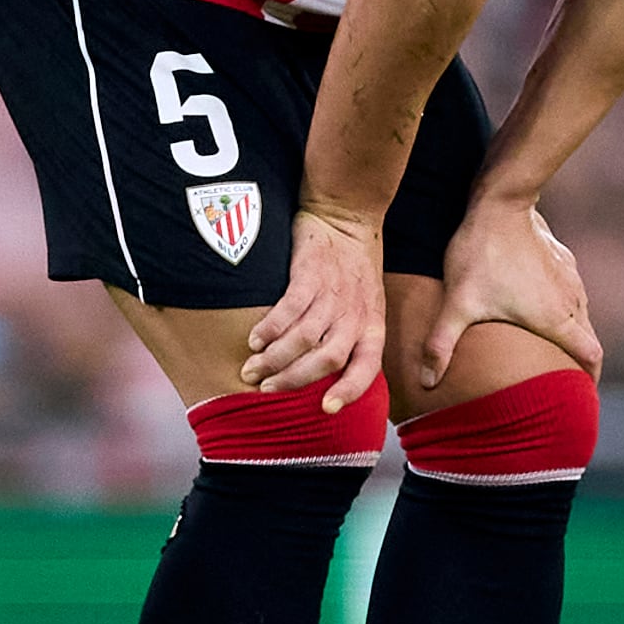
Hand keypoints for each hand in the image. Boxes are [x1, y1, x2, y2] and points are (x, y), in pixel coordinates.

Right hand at [240, 207, 388, 412]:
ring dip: (273, 359)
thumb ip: (350, 336)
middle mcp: (354, 314)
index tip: (325, 409)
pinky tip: (254, 338)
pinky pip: (288, 310)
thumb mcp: (365, 305)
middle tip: (265, 389)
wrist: (346, 214)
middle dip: (292, 380)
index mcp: (372, 325)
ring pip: (303, 339)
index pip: (367, 368)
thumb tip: (325, 378)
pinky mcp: (310, 273)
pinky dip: (268, 329)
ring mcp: (332, 293)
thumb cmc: (352, 266)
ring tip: (251, 368)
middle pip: (326, 360)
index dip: (348, 392)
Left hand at [421, 199, 600, 388]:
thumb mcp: (458, 303)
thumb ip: (441, 345)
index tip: (581, 393)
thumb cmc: (481, 255)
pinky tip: (541, 306)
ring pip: (581, 314)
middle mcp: (571, 300)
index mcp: (555, 318)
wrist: (499, 202)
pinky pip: (572, 291)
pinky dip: (564, 307)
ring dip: (572, 332)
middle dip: (580, 361)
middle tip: (562, 378)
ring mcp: (570, 277)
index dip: (590, 379)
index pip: (591, 357)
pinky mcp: (562, 259)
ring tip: (550, 346)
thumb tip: (426, 383)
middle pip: (589, 339)